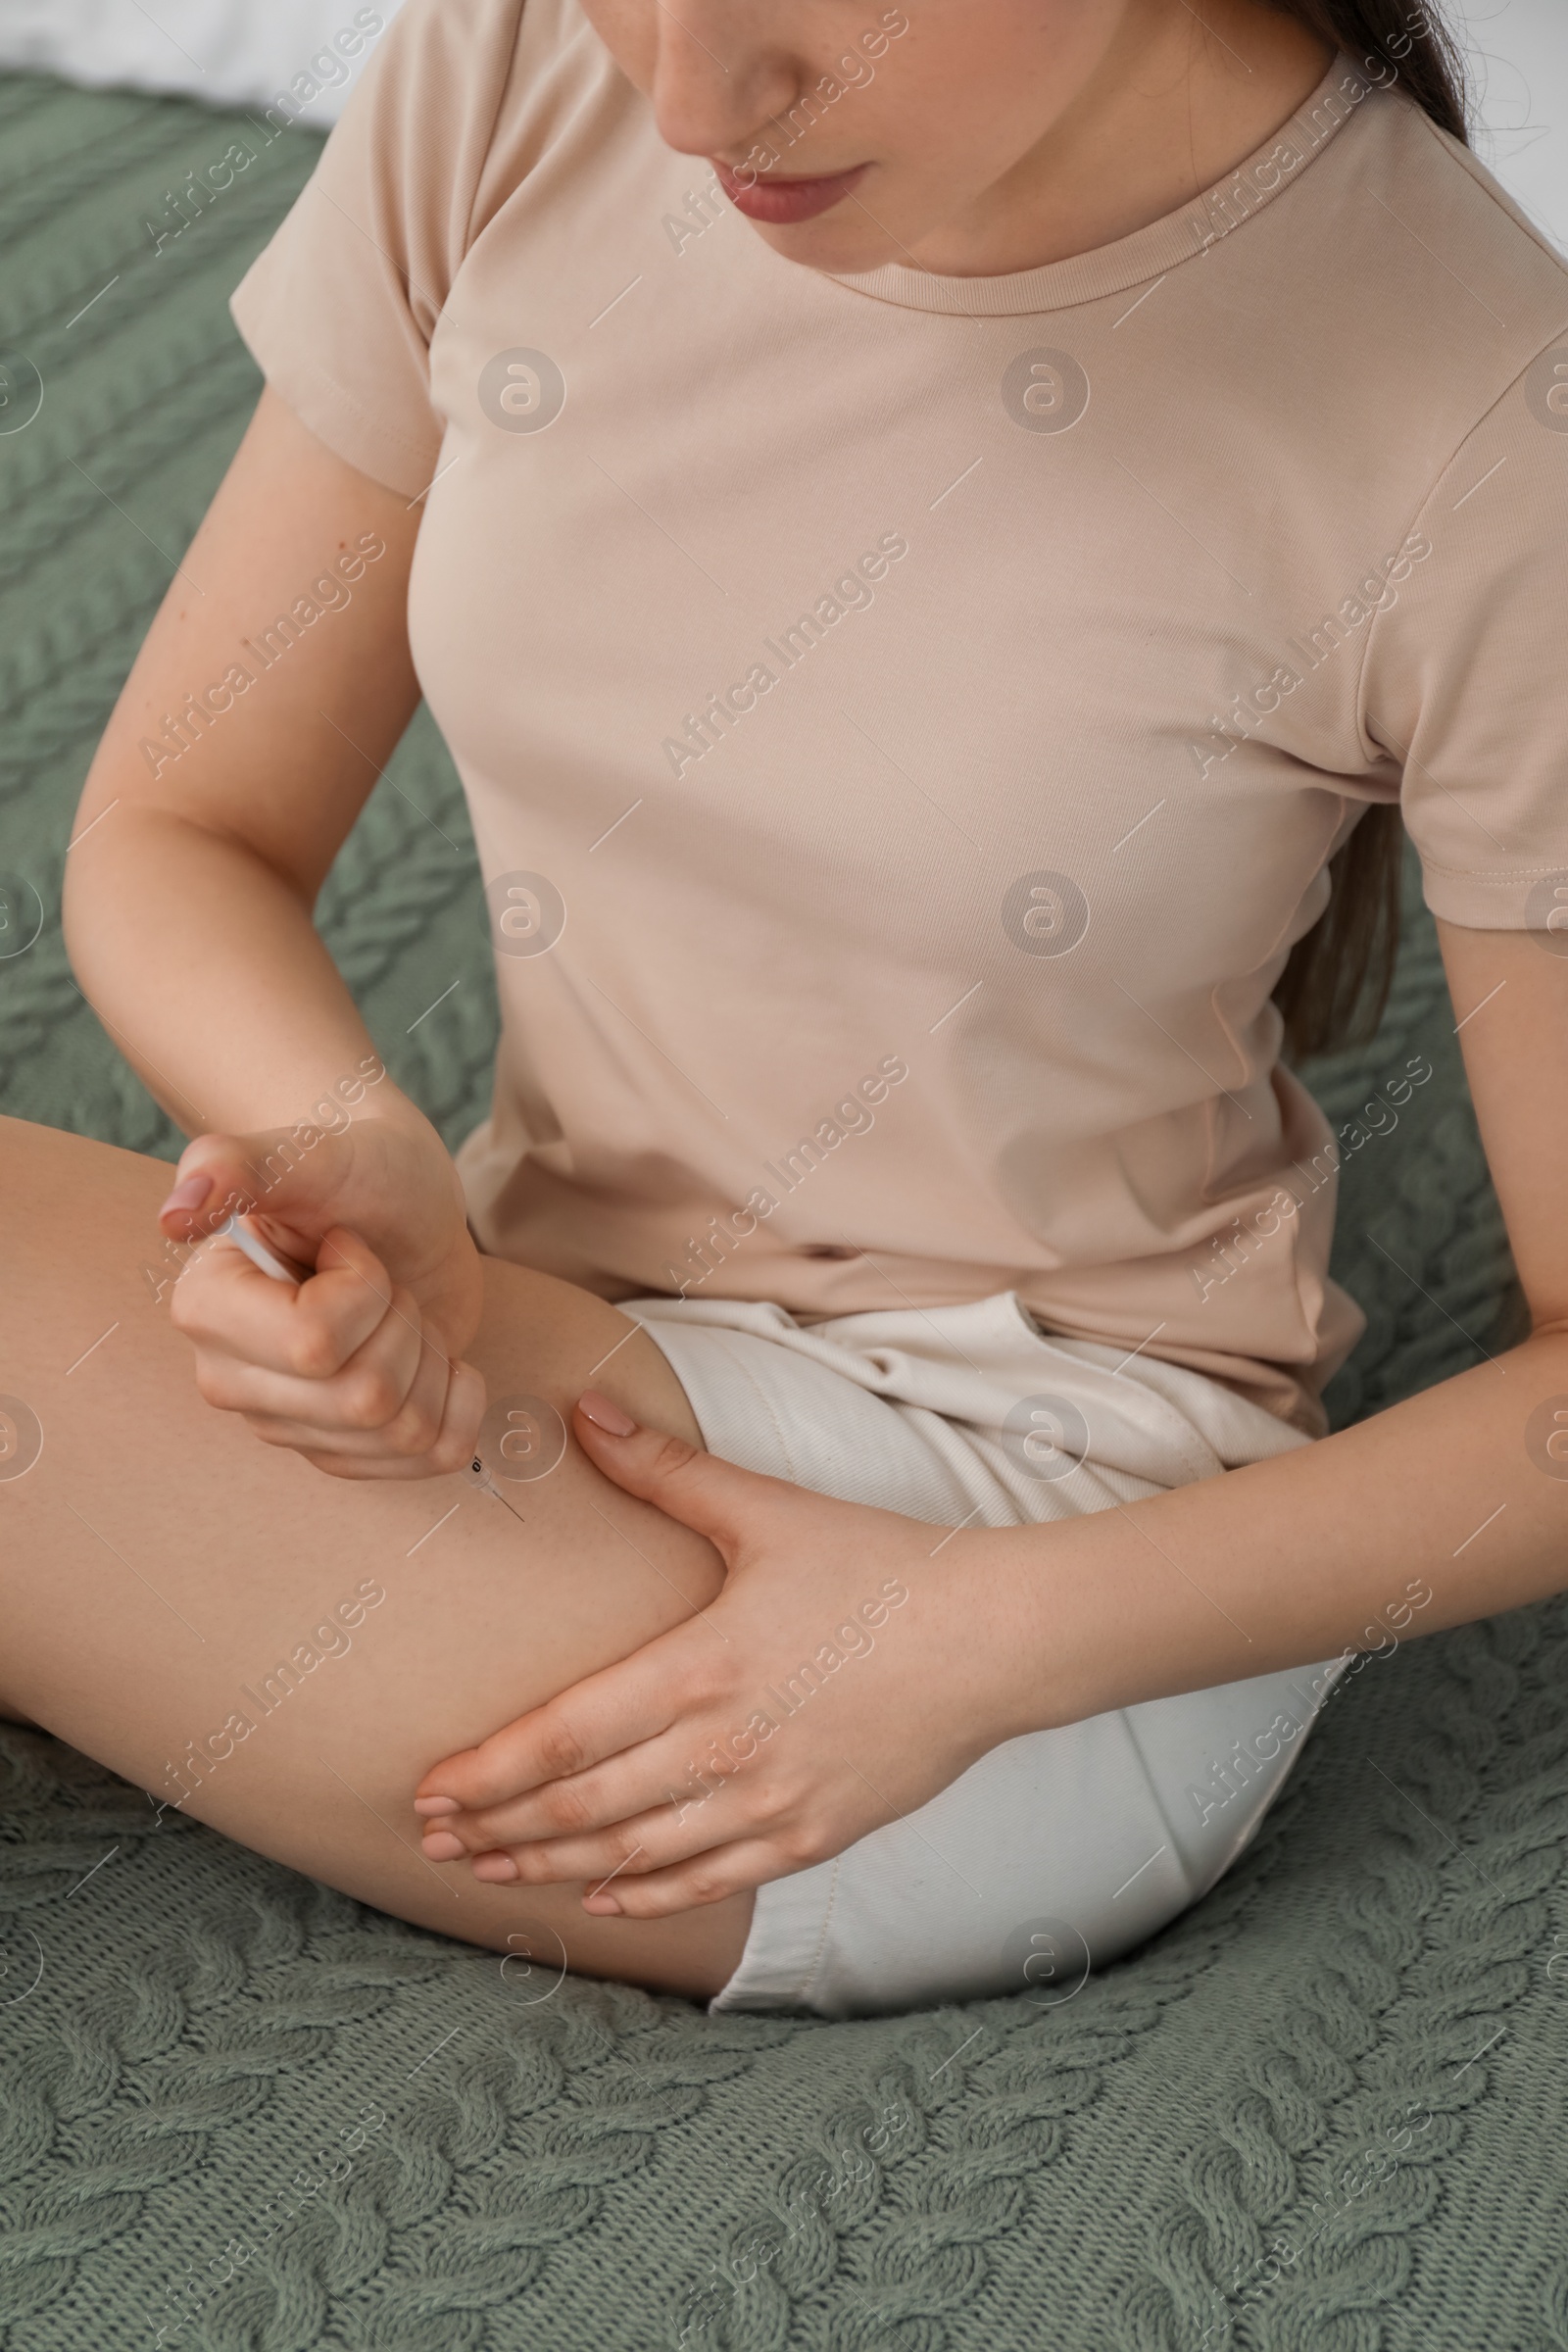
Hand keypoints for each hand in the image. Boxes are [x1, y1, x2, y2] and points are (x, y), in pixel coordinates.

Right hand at [158, 1095, 484, 1478]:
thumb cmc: (357, 1175)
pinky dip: (460, 1402)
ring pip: (403, 1431)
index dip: (365, 1290)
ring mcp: (286, 1426)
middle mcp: (229, 1379)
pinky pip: (430, 1459)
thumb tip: (175, 1214)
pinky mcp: (342, 1451)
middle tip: (384, 1282)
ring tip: (400, 1312)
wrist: (404, 1208)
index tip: (350, 1246)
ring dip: (431, 1358)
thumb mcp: (307, 1151)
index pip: (315, 1343)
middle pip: (365, 1399)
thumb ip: (236, 1164)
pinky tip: (435, 1358)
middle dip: (404, 1324)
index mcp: (206, 1307)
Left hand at [411, 1393, 1029, 1914]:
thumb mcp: (767, 1512)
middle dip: (498, 1826)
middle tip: (434, 1839)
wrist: (995, 1640)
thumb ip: (665, 1470)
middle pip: (583, 1806)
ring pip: (634, 1855)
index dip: (489, 1771)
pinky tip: (599, 1895)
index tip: (430, 1789)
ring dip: (550, 1865)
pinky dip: (643, 1894)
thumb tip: (583, 1411)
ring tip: (489, 1869)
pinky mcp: (812, 1836)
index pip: (566, 1736)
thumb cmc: (881, 1568)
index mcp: (703, 1668)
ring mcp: (769, 1804)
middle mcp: (725, 1749)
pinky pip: (708, 1881)